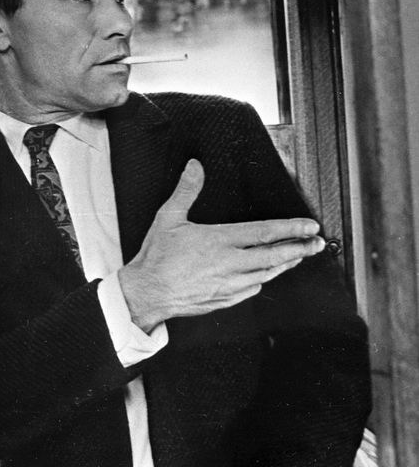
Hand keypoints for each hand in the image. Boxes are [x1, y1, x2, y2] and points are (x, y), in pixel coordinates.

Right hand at [119, 159, 325, 331]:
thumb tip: (195, 167)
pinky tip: (266, 276)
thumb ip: (186, 191)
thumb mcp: (168, 218)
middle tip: (317, 244)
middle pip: (274, 256)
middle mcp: (230, 264)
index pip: (264, 233)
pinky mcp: (225, 299)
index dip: (291, 229)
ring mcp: (230, 284)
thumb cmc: (157, 258)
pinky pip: (252, 289)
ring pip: (267, 274)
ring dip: (285, 264)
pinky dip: (263, 280)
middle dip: (300, 249)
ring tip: (298, 257)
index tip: (310, 226)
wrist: (148, 293)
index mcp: (220, 241)